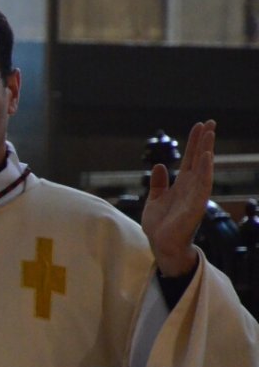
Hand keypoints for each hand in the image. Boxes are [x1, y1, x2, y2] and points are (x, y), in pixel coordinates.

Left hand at [142, 120, 214, 276]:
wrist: (161, 245)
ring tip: (210, 133)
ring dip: (206, 150)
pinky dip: (205, 170)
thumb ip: (159, 183)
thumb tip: (160, 165)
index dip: (194, 143)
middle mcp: (191, 187)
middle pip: (199, 159)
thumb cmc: (160, 225)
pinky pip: (203, 185)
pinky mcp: (196, 205)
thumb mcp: (155, 199)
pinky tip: (207, 156)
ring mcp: (195, 195)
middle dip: (204, 141)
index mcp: (181, 185)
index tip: (199, 126)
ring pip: (203, 168)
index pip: (189, 159)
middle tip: (210, 122)